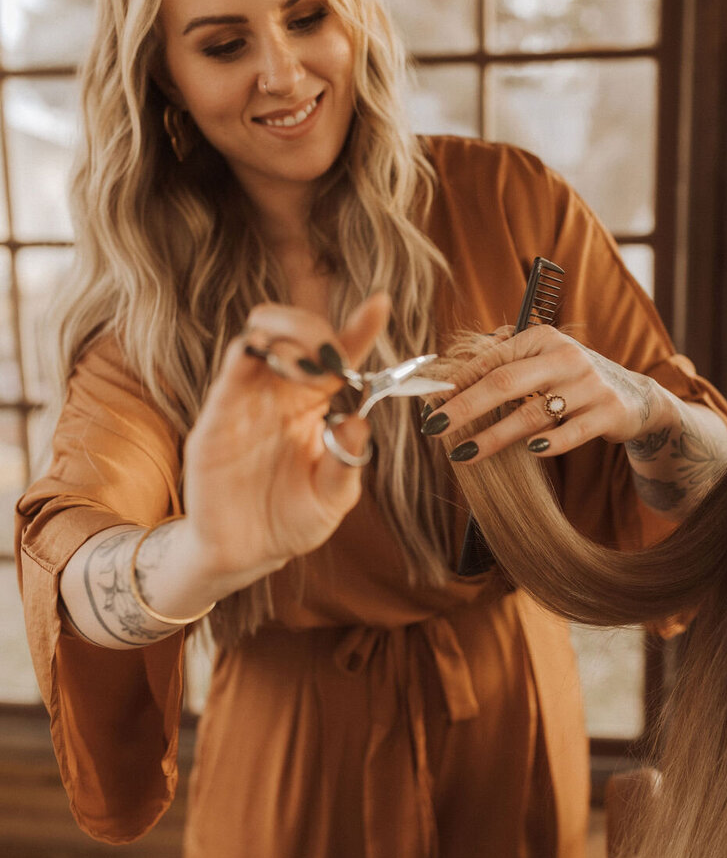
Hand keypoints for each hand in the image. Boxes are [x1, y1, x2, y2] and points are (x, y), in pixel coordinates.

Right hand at [181, 293, 389, 589]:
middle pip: (293, 331)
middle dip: (314, 329)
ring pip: (256, 338)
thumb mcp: (333, 499)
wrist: (245, 554)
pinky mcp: (216, 421)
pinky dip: (244, 358)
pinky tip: (261, 355)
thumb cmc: (291, 520)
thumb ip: (347, 464)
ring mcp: (246, 403)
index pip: (337, 355)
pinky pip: (228, 378)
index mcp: (314, 405)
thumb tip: (358, 422)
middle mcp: (280, 394)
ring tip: (306, 367)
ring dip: (284, 337)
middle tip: (332, 357)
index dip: (359, 327)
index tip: (380, 303)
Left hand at [422, 325, 672, 461]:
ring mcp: (588, 384)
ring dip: (494, 437)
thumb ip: (504, 363)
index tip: (431, 405)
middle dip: (465, 407)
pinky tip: (529, 453)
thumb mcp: (542, 361)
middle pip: (505, 382)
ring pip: (533, 414)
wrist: (634, 396)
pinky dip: (550, 444)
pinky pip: (573, 433)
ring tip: (465, 453)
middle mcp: (565, 357)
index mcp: (542, 339)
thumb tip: (450, 379)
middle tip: (435, 428)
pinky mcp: (608, 411)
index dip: (458, 384)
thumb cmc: (571, 381)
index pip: (492, 360)